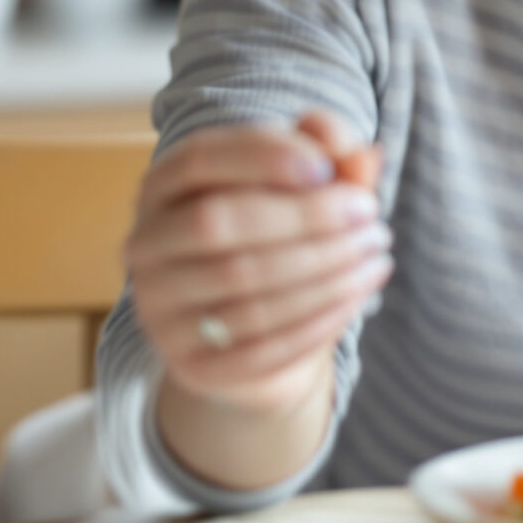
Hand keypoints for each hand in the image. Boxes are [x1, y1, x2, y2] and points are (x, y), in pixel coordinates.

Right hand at [124, 110, 391, 414]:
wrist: (255, 335)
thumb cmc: (277, 238)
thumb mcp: (303, 190)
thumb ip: (331, 162)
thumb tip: (363, 155)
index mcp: (162, 188)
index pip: (199, 159)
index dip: (262, 157)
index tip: (327, 167)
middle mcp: (146, 247)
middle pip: (215, 223)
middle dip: (303, 217)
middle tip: (369, 215)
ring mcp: (159, 311)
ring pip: (241, 285)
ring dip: (323, 268)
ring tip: (376, 254)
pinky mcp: (191, 367)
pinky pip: (257, 345)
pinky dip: (316, 319)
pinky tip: (356, 296)